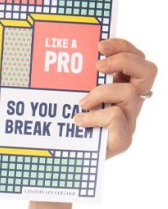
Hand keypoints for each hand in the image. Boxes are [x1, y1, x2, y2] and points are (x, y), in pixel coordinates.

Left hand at [74, 38, 157, 158]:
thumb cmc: (70, 129)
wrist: (68, 163)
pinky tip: (79, 120)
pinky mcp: (123, 139)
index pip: (136, 59)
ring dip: (103, 92)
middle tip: (98, 66)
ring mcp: (130, 121)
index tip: (99, 45)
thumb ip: (78, 83)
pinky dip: (95, 115)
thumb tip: (60, 64)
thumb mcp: (73, 99)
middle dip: (123, 61)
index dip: (122, 47)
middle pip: (148, 71)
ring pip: (131, 93)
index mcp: (124, 88)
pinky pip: (116, 117)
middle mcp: (132, 103)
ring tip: (82, 102)